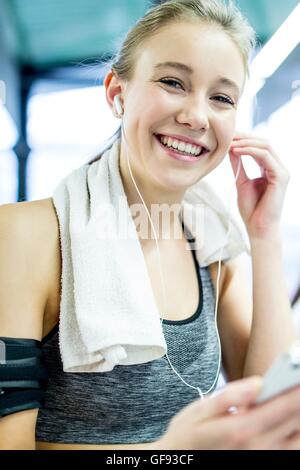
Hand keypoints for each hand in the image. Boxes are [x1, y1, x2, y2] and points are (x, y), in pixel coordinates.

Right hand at [155, 377, 299, 449]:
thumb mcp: (201, 410)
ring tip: (297, 397)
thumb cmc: (188, 434)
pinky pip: (290, 449)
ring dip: (299, 417)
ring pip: (297, 438)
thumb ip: (231, 396)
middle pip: (294, 421)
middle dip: (299, 399)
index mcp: (242, 429)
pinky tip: (290, 418)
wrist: (178, 460)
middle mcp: (257, 447)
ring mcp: (263, 458)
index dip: (297, 390)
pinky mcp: (265, 463)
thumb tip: (259, 382)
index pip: (281, 407)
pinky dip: (296, 432)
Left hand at [229, 133, 289, 238]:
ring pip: (266, 146)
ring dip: (246, 142)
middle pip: (263, 142)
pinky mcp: (281, 176)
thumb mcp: (241, 181)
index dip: (244, 139)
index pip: (259, 146)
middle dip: (244, 137)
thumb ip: (238, 164)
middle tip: (228, 136)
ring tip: (230, 143)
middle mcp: (278, 167)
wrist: (258, 227)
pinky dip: (250, 151)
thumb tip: (231, 148)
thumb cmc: (251, 209)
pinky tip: (236, 151)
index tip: (227, 137)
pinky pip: (265, 156)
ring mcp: (281, 171)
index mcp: (270, 168)